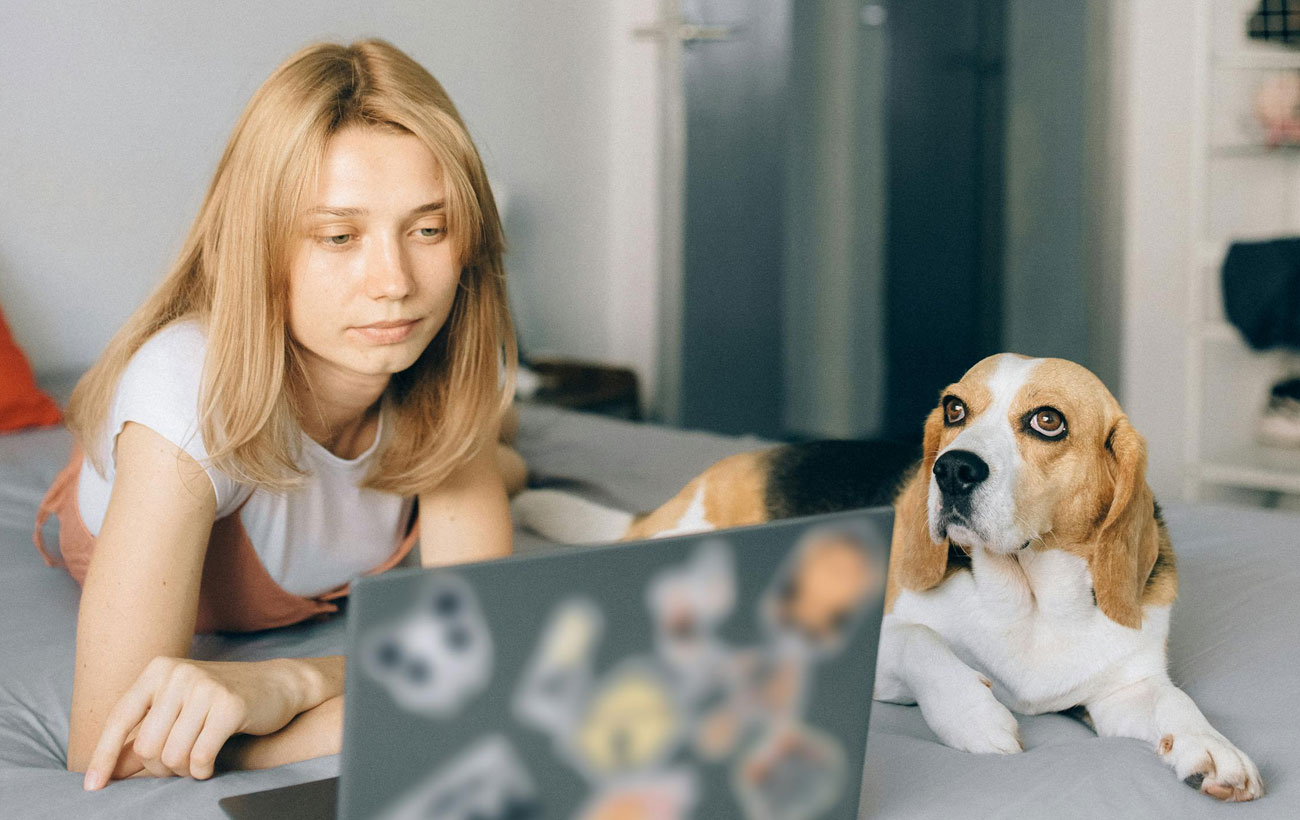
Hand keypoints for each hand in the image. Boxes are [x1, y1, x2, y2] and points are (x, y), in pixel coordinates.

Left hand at [83, 656, 312, 788]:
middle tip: (178, 765)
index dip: (104, 755)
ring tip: (195, 763)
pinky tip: (209, 765)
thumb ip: (143, 735)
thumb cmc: (220, 700)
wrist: (278, 684)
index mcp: (159, 670)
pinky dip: (201, 771)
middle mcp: (179, 674)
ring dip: (182, 771)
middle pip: (146, 745)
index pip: (120, 718)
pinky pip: (200, 757)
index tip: (93, 787)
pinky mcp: (230, 706)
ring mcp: (205, 688)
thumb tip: (108, 770)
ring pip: (172, 754)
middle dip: (159, 767)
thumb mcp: (178, 709)